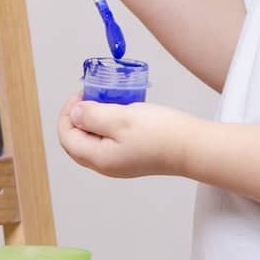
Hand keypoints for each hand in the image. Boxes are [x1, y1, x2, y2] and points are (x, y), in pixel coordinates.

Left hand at [56, 92, 196, 179]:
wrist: (192, 147)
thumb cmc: (159, 132)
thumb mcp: (121, 117)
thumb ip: (92, 116)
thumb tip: (74, 114)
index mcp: (98, 158)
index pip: (67, 137)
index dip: (67, 113)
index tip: (81, 93)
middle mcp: (106, 165)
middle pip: (77, 142)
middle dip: (78, 117)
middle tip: (89, 96)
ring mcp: (120, 163)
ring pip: (93, 141)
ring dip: (93, 120)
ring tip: (106, 101)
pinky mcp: (132, 158)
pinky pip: (109, 142)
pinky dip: (108, 126)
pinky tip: (121, 112)